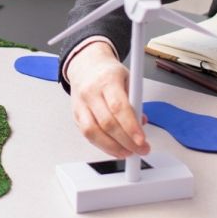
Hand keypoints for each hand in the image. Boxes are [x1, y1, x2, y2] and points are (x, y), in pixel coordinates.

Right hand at [67, 42, 148, 158]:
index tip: (141, 140)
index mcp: (107, 80)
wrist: (85, 65)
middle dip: (126, 141)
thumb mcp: (128, 78)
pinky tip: (114, 149)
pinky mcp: (75, 115)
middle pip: (107, 123)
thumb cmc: (108, 72)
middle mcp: (91, 92)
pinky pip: (87, 134)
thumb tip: (141, 122)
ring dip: (112, 147)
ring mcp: (81, 104)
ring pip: (92, 132)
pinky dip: (102, 145)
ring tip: (127, 152)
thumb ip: (135, 100)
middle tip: (141, 149)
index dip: (130, 126)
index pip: (118, 107)